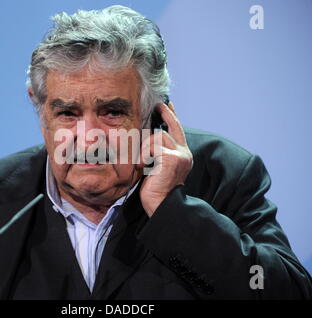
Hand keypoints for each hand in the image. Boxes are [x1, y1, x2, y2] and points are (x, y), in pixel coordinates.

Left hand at [138, 102, 192, 216]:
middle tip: (157, 105)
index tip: (166, 103)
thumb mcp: (157, 165)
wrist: (160, 204)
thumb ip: (157, 150)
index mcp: (181, 154)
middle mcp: (184, 152)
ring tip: (144, 163)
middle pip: (169, 127)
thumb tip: (148, 135)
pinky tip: (144, 167)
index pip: (177, 129)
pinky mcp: (172, 158)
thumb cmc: (155, 188)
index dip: (172, 114)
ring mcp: (180, 154)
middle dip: (163, 114)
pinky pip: (152, 146)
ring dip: (145, 148)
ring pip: (157, 136)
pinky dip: (144, 155)